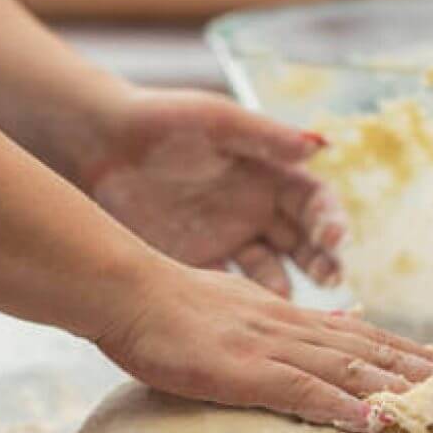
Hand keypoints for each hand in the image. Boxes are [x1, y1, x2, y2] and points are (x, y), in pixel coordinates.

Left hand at [84, 88, 345, 296]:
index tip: (334, 237)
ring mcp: (229, 241)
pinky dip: (243, 304)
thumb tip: (319, 146)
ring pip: (271, 272)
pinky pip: (229, 289)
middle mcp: (256, 212)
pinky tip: (250, 314)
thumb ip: (264, 135)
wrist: (98, 143)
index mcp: (269, 175)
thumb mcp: (216, 120)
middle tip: (332, 279)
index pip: (314, 202)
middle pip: (303, 244)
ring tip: (289, 300)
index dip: (330, 219)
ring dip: (287, 287)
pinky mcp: (198, 263)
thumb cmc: (161, 119)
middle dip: (321, 261)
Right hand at [96, 258, 432, 432]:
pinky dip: (343, 406)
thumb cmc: (170, 303)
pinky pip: (303, 391)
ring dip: (401, 387)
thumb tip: (315, 328)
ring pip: (349, 367)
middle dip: (424, 368)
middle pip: (370, 349)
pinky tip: (375, 422)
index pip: (362, 332)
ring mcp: (269, 347)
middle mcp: (290, 327)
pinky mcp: (244, 370)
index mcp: (286, 315)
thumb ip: (277, 319)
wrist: (128, 291)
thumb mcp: (236, 304)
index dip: (409, 349)